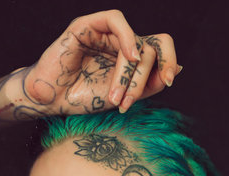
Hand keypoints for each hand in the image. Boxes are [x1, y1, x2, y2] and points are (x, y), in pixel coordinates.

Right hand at [22, 9, 179, 115]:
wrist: (52, 101)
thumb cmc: (83, 98)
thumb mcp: (124, 96)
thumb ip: (148, 85)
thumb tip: (176, 69)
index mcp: (130, 56)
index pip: (160, 47)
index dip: (169, 60)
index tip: (168, 81)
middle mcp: (120, 42)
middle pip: (151, 48)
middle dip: (143, 79)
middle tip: (128, 102)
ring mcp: (105, 32)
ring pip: (135, 41)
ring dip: (130, 72)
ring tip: (117, 96)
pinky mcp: (87, 25)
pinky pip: (116, 20)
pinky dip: (128, 38)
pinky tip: (129, 57)